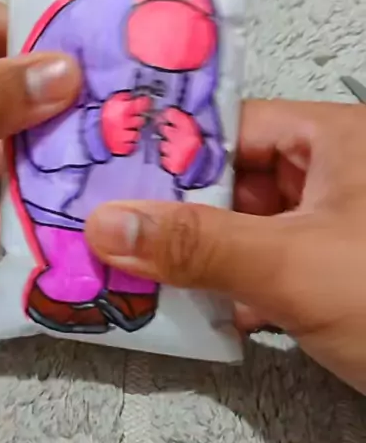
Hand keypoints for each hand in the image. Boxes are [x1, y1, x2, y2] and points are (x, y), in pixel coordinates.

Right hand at [86, 100, 365, 394]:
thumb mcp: (293, 266)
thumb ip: (197, 244)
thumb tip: (103, 224)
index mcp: (334, 139)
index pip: (231, 127)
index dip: (169, 152)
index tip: (108, 180)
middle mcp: (335, 174)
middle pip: (235, 182)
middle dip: (178, 215)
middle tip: (110, 236)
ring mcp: (338, 228)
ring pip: (251, 231)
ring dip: (203, 260)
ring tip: (135, 275)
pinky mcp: (340, 276)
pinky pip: (273, 270)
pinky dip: (239, 291)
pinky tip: (201, 315)